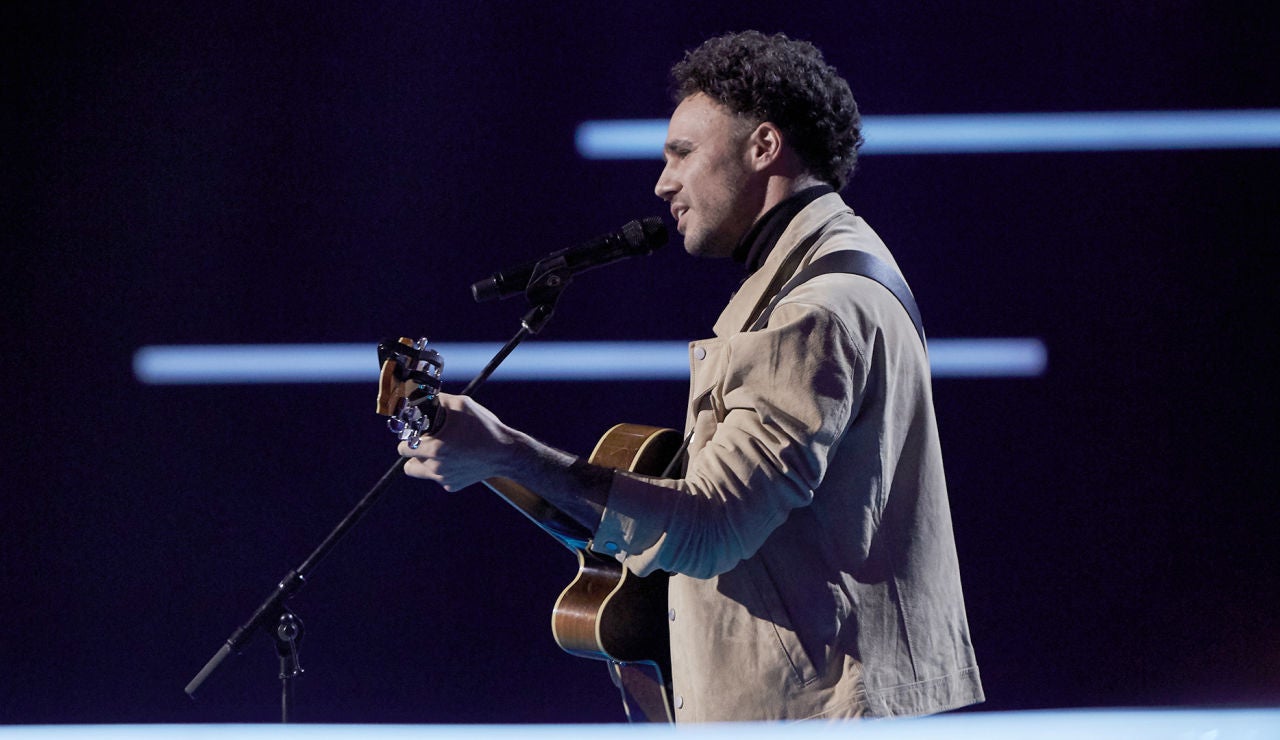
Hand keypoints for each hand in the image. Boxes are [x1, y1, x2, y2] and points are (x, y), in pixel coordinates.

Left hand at [398, 393, 517, 490]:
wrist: (506, 453)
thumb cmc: (484, 427)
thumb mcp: (461, 404)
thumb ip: (437, 400)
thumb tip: (422, 396)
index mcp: (433, 449)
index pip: (403, 449)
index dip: (408, 439)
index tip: (416, 435)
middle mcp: (435, 468)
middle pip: (409, 463)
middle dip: (414, 452)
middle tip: (428, 442)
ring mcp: (444, 479)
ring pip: (422, 472)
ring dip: (426, 462)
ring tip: (442, 451)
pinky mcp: (452, 486)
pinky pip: (439, 478)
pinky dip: (444, 469)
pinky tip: (458, 459)